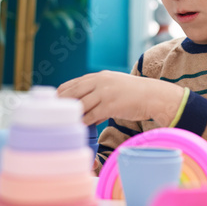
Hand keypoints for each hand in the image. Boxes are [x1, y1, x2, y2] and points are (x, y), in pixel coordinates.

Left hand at [57, 71, 184, 126]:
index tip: (53, 105)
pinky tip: (79, 128)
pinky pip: (91, 116)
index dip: (60, 95)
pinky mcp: (110, 105)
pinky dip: (84, 123)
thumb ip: (98, 95)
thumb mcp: (114, 87)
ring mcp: (104, 93)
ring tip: (64, 125)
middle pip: (71, 93)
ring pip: (80, 105)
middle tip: (52, 117)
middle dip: (60, 106)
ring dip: (72, 116)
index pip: (71, 84)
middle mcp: (99, 82)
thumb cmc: (134, 94)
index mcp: (98, 76)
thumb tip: (85, 112)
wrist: (154, 96)